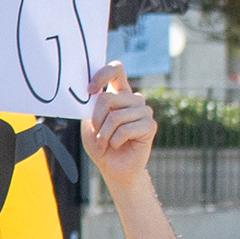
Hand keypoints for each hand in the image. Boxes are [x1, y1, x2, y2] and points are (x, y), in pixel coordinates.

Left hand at [82, 64, 154, 186]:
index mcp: (119, 94)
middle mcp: (133, 99)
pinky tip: (117, 145)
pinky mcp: (149, 125)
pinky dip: (115, 140)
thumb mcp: (89, 123)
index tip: (90, 90)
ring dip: (104, 134)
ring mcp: (144, 111)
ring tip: (106, 142)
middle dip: (96, 120)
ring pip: (116, 116)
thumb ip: (91, 106)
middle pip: (108, 98)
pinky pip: (125, 129)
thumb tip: (92, 92)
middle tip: (97, 134)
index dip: (102, 74)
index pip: (116, 70)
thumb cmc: (101, 145)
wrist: (113, 168)